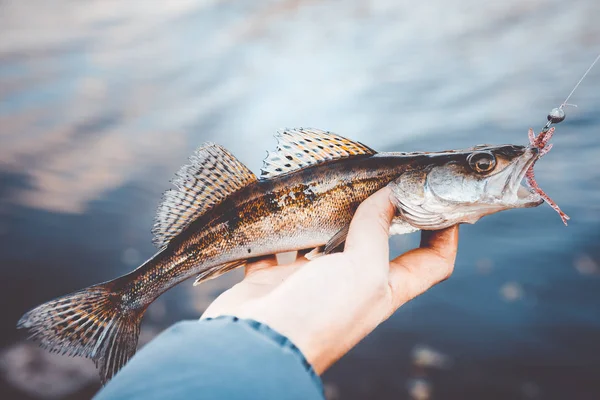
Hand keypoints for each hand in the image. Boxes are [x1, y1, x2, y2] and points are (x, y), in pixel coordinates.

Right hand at [200, 187, 458, 374]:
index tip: (443, 203)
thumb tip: (389, 195)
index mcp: (384, 288)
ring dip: (329, 217)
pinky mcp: (276, 277)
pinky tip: (283, 207)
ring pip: (327, 241)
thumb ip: (376, 231)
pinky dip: (280, 229)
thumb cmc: (319, 315)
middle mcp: (352, 284)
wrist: (256, 342)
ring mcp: (312, 280)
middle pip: (377, 244)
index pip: (432, 263)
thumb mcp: (363, 271)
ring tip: (332, 185)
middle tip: (383, 178)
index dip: (445, 235)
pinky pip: (280, 246)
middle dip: (384, 212)